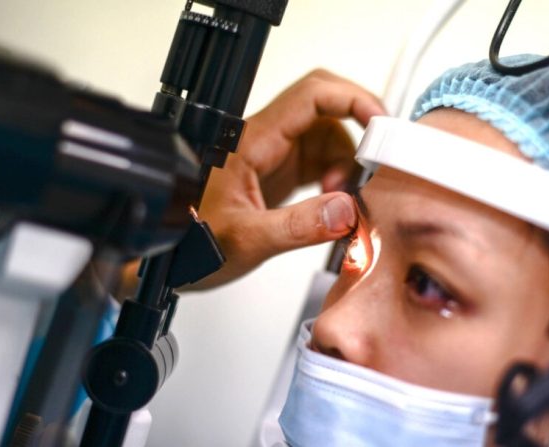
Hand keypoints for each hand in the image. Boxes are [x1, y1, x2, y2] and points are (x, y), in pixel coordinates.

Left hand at [190, 70, 385, 288]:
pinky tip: (332, 204)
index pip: (312, 95)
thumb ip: (298, 227)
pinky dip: (336, 179)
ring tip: (340, 201)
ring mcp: (272, 156)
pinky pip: (319, 162)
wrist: (166, 263)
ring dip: (347, 165)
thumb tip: (346, 210)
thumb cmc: (189, 246)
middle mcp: (264, 141)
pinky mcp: (277, 174)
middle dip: (357, 135)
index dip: (354, 99)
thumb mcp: (246, 241)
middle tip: (374, 165)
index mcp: (252, 142)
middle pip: (327, 112)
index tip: (382, 124)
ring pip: (328, 138)